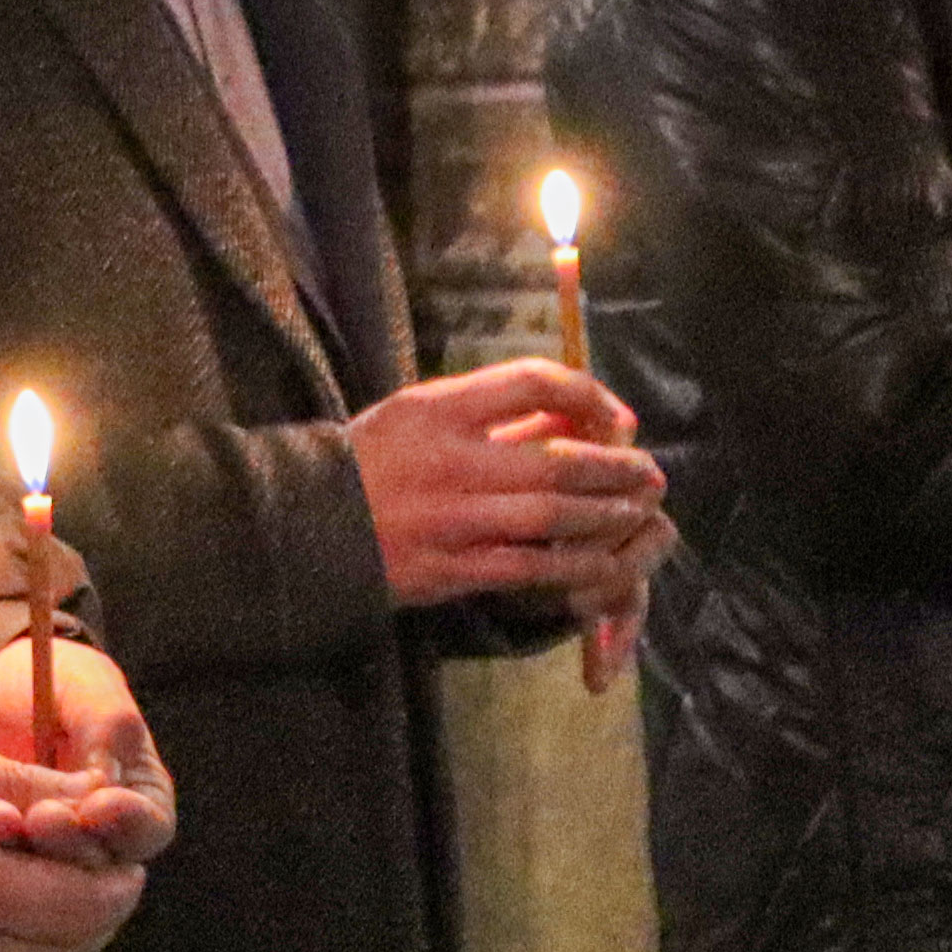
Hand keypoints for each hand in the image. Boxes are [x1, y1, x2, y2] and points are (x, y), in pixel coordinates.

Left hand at [0, 634, 179, 866]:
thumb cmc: (46, 682)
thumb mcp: (83, 683)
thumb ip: (108, 721)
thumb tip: (107, 779)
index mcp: (139, 796)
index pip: (148, 828)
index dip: (127, 821)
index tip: (98, 805)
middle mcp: (102, 837)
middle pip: (102, 866)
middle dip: (72, 842)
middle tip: (42, 818)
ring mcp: (52, 854)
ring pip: (51, 879)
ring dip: (28, 853)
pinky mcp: (5, 863)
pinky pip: (3, 874)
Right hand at [353, 360, 670, 612]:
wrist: (301, 525)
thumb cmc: (369, 461)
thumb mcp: (418, 414)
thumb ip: (490, 412)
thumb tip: (570, 415)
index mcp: (438, 409)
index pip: (531, 382)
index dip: (587, 394)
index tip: (617, 417)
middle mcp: (449, 461)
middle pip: (555, 459)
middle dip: (614, 467)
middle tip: (650, 472)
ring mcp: (450, 519)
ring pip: (550, 516)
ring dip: (603, 515)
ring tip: (635, 513)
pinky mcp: (448, 568)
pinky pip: (526, 567)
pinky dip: (571, 566)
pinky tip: (602, 564)